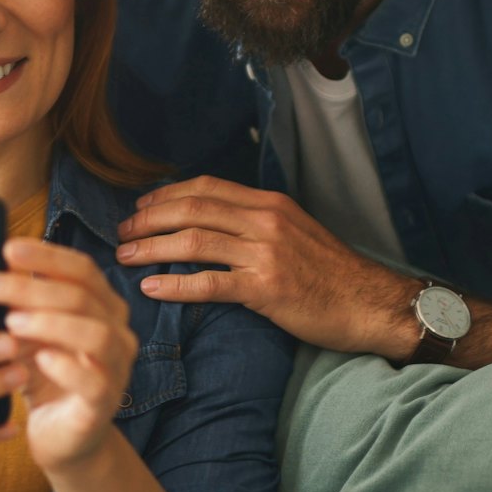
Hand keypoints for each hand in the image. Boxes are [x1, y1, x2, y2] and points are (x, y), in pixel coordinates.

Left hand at [0, 239, 137, 477]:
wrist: (61, 438)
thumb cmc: (44, 376)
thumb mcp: (29, 333)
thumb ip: (20, 300)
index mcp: (102, 306)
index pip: (82, 269)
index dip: (46, 257)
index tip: (6, 249)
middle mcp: (117, 331)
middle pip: (82, 297)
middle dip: (32, 287)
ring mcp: (116, 368)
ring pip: (96, 334)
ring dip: (51, 322)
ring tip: (10, 321)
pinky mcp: (105, 404)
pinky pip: (94, 382)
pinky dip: (67, 367)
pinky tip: (39, 358)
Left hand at [116, 176, 415, 356]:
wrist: (370, 303)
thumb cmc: (332, 273)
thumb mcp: (296, 231)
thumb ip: (256, 223)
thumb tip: (213, 224)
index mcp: (269, 204)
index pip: (207, 188)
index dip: (167, 195)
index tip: (141, 206)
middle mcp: (265, 221)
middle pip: (193, 209)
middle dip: (149, 219)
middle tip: (121, 232)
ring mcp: (265, 253)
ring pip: (195, 241)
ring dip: (152, 247)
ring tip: (125, 256)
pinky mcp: (267, 289)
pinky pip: (211, 283)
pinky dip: (176, 284)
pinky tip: (151, 288)